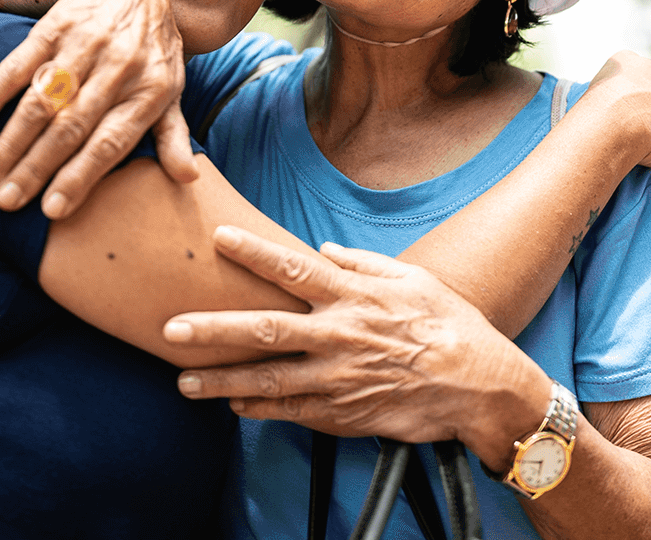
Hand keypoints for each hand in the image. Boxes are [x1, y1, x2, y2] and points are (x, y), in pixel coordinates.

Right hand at [0, 0, 193, 217]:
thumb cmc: (153, 48)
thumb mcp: (172, 88)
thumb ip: (172, 133)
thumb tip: (187, 178)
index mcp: (150, 89)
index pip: (111, 143)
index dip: (80, 177)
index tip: (51, 211)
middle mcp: (119, 67)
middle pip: (70, 126)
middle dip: (35, 168)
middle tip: (3, 202)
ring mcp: (85, 44)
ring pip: (42, 101)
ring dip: (9, 141)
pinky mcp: (55, 26)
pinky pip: (19, 63)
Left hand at [165, 227, 549, 460]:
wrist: (480, 386)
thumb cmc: (451, 326)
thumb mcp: (413, 280)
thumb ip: (363, 264)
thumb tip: (325, 250)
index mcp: (354, 297)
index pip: (294, 269)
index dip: (253, 252)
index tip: (218, 236)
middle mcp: (339, 336)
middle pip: (265, 330)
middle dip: (214, 329)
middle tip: (171, 329)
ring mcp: (338, 379)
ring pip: (268, 380)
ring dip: (222, 381)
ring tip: (183, 381)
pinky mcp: (344, 414)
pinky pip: (292, 412)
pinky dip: (259, 409)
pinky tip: (232, 405)